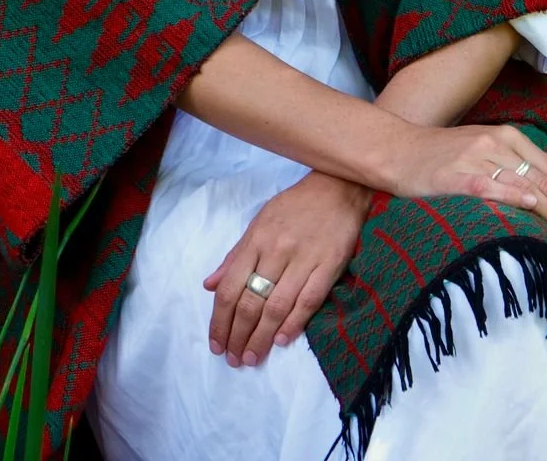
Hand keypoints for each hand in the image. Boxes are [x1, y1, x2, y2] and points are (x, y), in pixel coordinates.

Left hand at [203, 171, 370, 367]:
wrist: (337, 188)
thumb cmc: (294, 207)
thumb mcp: (259, 223)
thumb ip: (235, 256)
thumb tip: (209, 285)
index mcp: (256, 240)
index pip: (230, 288)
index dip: (220, 321)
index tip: (216, 344)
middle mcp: (276, 250)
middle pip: (251, 302)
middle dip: (238, 336)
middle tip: (233, 359)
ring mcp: (303, 258)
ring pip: (276, 306)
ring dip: (261, 337)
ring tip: (252, 358)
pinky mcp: (329, 265)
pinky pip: (308, 300)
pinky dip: (293, 323)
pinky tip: (281, 340)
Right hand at [384, 121, 546, 247]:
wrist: (398, 151)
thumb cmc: (441, 156)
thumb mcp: (483, 149)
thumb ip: (514, 164)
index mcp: (507, 136)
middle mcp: (496, 143)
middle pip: (544, 179)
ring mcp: (477, 158)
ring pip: (526, 185)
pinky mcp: (458, 176)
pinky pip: (493, 187)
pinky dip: (515, 198)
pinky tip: (531, 208)